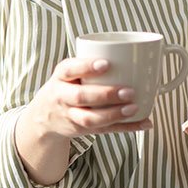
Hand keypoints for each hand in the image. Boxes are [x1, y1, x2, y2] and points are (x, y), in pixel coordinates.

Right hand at [22, 57, 152, 140]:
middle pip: (80, 97)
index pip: (69, 69)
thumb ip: (89, 64)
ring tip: (134, 108)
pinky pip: (104, 130)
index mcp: (61, 77)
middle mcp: (62, 97)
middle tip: (128, 91)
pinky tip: (143, 122)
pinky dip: (126, 128)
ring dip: (114, 115)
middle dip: (105, 95)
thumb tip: (135, 56)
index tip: (106, 64)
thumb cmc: (66, 86)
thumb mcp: (69, 72)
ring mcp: (71, 116)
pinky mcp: (82, 130)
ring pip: (90, 118)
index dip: (86, 67)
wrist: (44, 116)